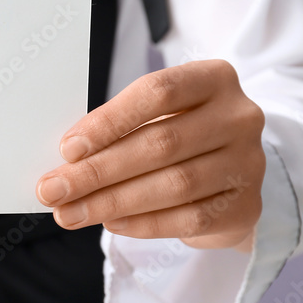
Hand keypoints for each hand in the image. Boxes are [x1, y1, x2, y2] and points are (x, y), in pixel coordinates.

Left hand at [35, 59, 265, 250]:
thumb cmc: (181, 134)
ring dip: (112, 202)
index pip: (157, 93)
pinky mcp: (247, 206)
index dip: (109, 121)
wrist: (233, 172)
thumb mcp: (157, 115)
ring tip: (70, 213)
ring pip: (173, 185)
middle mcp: (239, 117)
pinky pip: (188, 218)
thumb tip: (67, 161)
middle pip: (161, 143)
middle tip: (53, 190)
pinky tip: (111, 223)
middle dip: (97, 171)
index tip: (67, 149)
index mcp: (214, 79)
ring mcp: (249, 163)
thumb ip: (121, 129)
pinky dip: (143, 224)